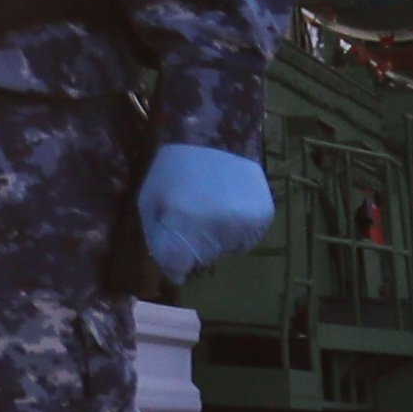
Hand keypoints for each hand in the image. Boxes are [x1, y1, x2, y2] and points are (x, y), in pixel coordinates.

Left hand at [138, 142, 276, 286]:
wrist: (212, 135)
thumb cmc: (172, 171)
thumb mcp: (149, 202)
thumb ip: (157, 242)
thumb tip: (177, 277)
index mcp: (183, 221)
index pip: (178, 267)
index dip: (174, 261)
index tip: (175, 250)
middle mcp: (218, 224)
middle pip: (203, 259)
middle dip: (194, 245)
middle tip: (192, 215)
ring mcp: (245, 219)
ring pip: (227, 250)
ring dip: (217, 237)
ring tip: (211, 207)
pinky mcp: (264, 213)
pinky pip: (247, 239)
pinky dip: (237, 229)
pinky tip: (229, 206)